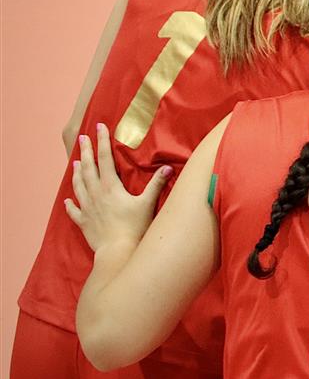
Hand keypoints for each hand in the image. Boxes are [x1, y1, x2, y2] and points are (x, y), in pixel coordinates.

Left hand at [65, 124, 170, 252]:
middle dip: (85, 151)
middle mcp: (95, 194)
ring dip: (76, 172)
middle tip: (81, 138)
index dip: (102, 142)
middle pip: (88, 168)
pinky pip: (74, 210)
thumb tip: (168, 168)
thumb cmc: (134, 227)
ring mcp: (87, 208)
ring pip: (78, 185)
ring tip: (75, 162)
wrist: (117, 251)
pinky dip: (71, 203)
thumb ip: (156, 184)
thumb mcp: (147, 203)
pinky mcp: (84, 221)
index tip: (99, 127)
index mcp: (110, 187)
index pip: (105, 159)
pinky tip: (68, 199)